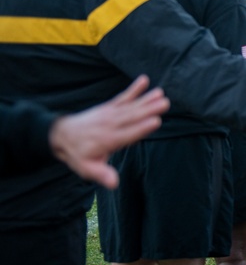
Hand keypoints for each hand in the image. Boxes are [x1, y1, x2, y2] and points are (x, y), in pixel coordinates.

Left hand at [49, 75, 169, 188]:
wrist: (61, 136)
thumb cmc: (78, 155)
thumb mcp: (87, 169)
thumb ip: (101, 174)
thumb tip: (114, 183)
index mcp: (108, 141)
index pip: (128, 134)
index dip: (141, 128)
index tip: (156, 122)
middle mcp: (110, 125)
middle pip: (132, 117)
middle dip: (148, 110)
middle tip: (165, 103)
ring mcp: (109, 114)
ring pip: (130, 106)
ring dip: (146, 99)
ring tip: (160, 93)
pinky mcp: (109, 107)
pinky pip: (122, 97)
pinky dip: (133, 89)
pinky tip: (144, 80)